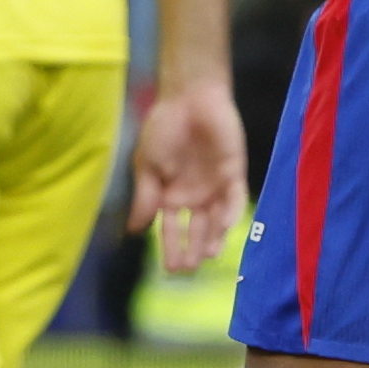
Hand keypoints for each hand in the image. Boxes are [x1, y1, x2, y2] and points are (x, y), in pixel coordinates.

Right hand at [128, 78, 245, 273]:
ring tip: (207, 254)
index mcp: (171, 195)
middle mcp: (195, 195)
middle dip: (192, 250)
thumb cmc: (163, 128)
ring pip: (216, 220)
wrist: (188, 97)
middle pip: (195, 230)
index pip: (172, 229)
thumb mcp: (147, 165)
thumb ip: (144, 197)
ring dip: (213, 237)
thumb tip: (134, 230)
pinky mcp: (234, 173)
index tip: (170, 269)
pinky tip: (223, 226)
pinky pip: (234, 199)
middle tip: (188, 269)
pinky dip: (230, 213)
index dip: (171, 248)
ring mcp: (215, 186)